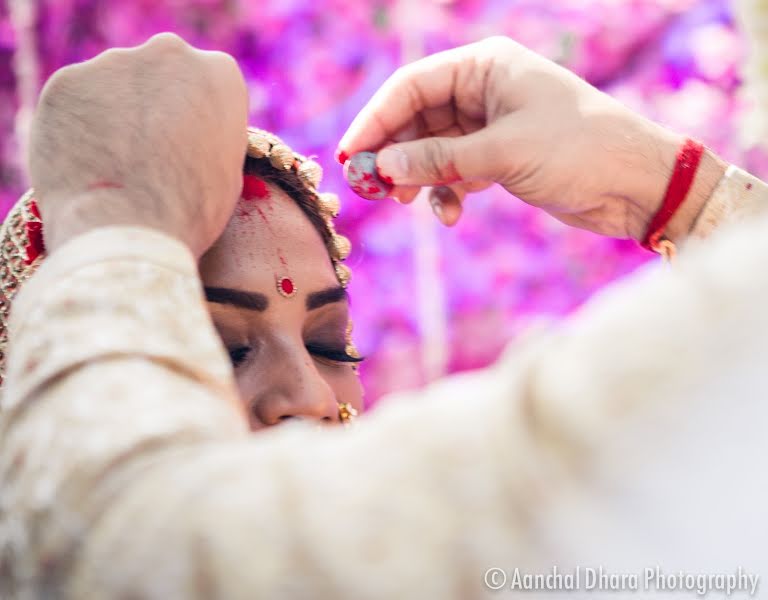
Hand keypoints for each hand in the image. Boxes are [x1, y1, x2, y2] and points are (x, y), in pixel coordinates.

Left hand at [28, 33, 247, 256]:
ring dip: (114, 114)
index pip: (207, 84)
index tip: (186, 144)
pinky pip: (75, 100)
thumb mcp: (226, 170)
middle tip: (147, 151)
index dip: (195, 118)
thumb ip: (207, 134)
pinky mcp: (66, 81)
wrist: (128, 231)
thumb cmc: (190, 211)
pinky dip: (78, 125)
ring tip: (113, 164)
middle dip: (154, 103)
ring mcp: (113, 63)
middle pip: (160, 73)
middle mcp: (169, 53)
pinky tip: (85, 163)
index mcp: (219, 75)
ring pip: (114, 84)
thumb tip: (189, 133)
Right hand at [338, 37, 724, 238]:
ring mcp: (491, 125)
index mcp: (485, 67)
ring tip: (405, 202)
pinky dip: (446, 192)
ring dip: (418, 177)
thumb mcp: (502, 152)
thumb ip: (439, 159)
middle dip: (395, 153)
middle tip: (372, 187)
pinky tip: (450, 214)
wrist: (635, 184)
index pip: (412, 86)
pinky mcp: (500, 158)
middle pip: (417, 118)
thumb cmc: (578, 150)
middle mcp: (484, 90)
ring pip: (433, 149)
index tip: (352, 155)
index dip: (376, 119)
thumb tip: (384, 165)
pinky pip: (456, 172)